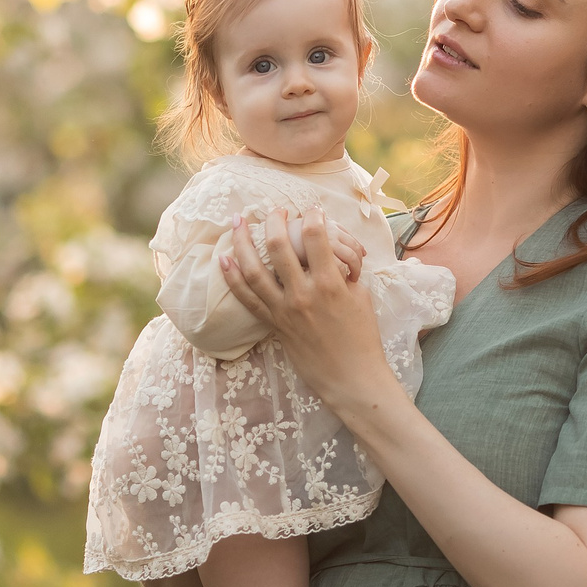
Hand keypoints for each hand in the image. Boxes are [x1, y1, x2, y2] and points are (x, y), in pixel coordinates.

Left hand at [219, 205, 394, 415]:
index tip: (312, 209)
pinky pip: (247, 297)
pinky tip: (223, 259)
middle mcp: (302, 293)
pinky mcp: (273, 324)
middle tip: (275, 209)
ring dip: (243, 241)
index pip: (316, 237)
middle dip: (275, 220)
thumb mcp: (361, 297)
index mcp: (330, 283)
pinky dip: (232, 277)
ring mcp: (284, 309)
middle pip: (279, 245)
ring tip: (238, 222)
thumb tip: (330, 253)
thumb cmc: (363, 337)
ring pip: (254, 269)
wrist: (351, 377)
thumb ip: (343, 271)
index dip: (313, 216)